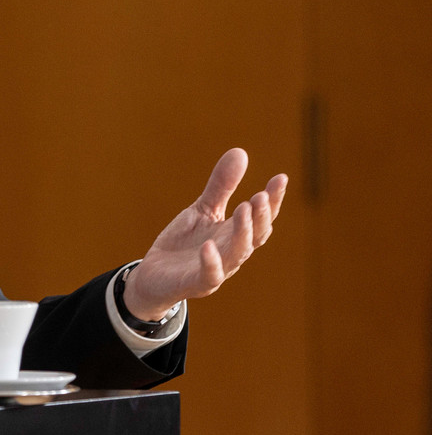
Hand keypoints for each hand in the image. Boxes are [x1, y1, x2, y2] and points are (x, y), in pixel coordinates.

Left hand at [123, 148, 287, 319]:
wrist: (154, 275)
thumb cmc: (184, 243)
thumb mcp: (202, 210)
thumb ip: (221, 186)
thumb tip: (241, 152)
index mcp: (236, 234)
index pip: (261, 217)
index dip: (273, 200)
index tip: (280, 178)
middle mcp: (232, 252)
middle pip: (255, 235)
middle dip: (260, 216)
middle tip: (260, 195)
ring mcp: (217, 269)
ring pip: (238, 253)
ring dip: (242, 231)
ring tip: (242, 208)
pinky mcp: (196, 282)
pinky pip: (209, 274)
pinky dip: (211, 261)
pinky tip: (208, 246)